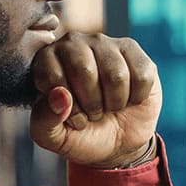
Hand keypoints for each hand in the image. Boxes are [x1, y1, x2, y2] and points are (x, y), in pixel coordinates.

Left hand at [29, 34, 161, 168]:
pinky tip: (128, 98)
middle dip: (91, 103)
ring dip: (114, 102)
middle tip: (92, 112)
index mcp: (46, 59)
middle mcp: (73, 43)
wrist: (116, 142)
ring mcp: (105, 44)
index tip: (70, 117)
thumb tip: (60, 95)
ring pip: (116, 75)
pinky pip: (141, 76)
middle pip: (85, 70)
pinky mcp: (133, 50)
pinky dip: (136, 98)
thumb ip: (44, 120)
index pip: (52, 76)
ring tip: (109, 105)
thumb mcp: (52, 137)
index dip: (64, 107)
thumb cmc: (80, 134)